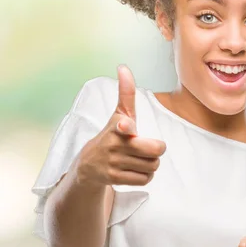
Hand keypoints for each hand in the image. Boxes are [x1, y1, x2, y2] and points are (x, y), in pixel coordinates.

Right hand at [75, 65, 165, 187]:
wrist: (88, 164)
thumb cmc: (112, 134)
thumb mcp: (119, 114)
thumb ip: (126, 93)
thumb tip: (123, 67)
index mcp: (118, 126)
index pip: (124, 125)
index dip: (126, 126)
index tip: (125, 127)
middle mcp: (114, 144)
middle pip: (156, 151)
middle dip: (156, 151)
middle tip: (148, 149)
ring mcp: (113, 162)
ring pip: (152, 166)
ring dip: (150, 165)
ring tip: (137, 159)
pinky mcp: (114, 178)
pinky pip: (145, 180)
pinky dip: (144, 176)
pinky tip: (133, 170)